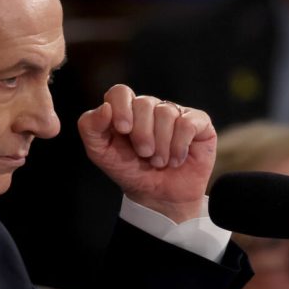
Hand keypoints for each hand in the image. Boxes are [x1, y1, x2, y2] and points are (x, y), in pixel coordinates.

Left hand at [77, 84, 216, 222]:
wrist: (158, 196)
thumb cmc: (129, 171)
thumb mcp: (100, 153)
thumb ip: (90, 127)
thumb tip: (105, 107)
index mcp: (125, 109)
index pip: (120, 92)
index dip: (122, 108)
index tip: (123, 130)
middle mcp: (150, 107)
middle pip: (144, 103)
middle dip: (142, 134)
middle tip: (144, 154)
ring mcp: (175, 112)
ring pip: (166, 113)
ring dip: (161, 144)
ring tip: (159, 161)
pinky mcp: (198, 122)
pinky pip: (188, 123)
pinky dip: (179, 146)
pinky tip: (176, 159)